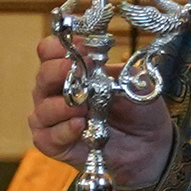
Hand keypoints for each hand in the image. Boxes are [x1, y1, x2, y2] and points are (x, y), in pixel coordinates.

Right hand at [33, 25, 171, 190]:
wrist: (148, 145)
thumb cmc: (138, 110)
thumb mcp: (134, 83)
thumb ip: (115, 71)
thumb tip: (96, 63)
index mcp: (71, 70)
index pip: (50, 50)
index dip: (62, 46)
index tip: (84, 49)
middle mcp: (54, 91)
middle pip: (42, 74)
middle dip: (60, 72)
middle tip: (82, 73)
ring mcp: (51, 117)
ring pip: (42, 107)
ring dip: (64, 106)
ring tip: (85, 108)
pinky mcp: (52, 142)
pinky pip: (46, 135)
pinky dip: (63, 130)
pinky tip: (80, 126)